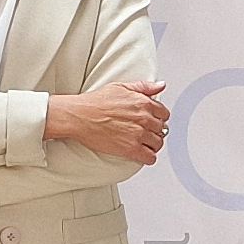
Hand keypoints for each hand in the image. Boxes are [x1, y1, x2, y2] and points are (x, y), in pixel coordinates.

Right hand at [50, 80, 168, 162]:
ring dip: (152, 144)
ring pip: (158, 144)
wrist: (80, 116)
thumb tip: (160, 86)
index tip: (152, 120)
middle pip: (161, 129)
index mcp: (143, 103)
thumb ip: (144, 87)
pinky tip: (141, 154)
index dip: (158, 118)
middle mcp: (144, 118)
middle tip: (145, 132)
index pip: (164, 113)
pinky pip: (150, 158)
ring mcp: (139, 134)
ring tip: (143, 143)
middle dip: (155, 131)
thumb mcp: (121, 87)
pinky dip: (148, 157)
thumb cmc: (95, 102)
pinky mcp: (131, 149)